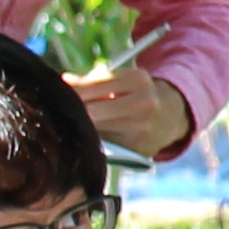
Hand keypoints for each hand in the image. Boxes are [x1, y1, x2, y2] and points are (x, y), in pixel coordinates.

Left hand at [65, 64, 193, 158]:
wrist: (171, 115)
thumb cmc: (137, 93)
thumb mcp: (122, 79)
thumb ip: (92, 81)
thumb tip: (63, 82)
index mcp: (138, 80)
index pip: (93, 85)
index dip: (72, 90)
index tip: (57, 92)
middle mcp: (143, 104)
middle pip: (92, 111)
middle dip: (73, 111)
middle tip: (56, 111)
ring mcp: (142, 129)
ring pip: (96, 130)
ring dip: (80, 126)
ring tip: (71, 122)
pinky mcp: (138, 149)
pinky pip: (105, 144)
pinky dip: (93, 140)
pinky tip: (87, 136)